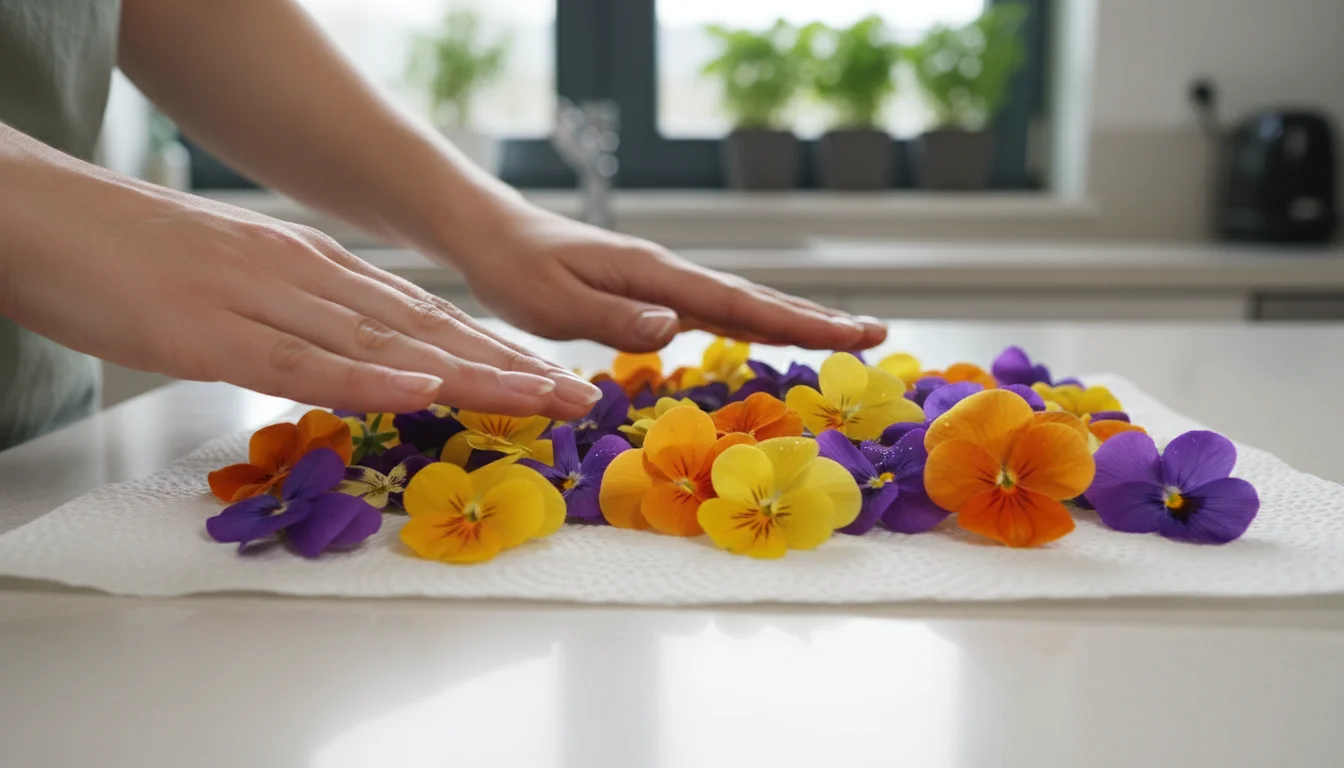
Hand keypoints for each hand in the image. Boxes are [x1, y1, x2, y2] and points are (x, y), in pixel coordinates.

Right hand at [0, 147, 601, 419]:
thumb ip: (299, 323)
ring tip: (541, 399)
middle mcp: (308, 280)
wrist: (41, 215)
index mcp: (315, 271)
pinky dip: (365, 379)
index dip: (494, 352)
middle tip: (580, 398)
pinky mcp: (210, 332)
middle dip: (510, 368)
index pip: (424, 320)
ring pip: (386, 346)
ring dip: (471, 375)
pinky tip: (420, 392)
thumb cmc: (133, 257)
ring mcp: (263, 302)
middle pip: (427, 332)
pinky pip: (299, 361)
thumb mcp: (239, 287)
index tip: (551, 380)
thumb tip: (350, 359)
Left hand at [448, 202, 886, 352]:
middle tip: (878, 334)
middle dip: (818, 318)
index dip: (798, 323)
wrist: (494, 237)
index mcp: (656, 275)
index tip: (852, 333)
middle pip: (757, 299)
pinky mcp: (651, 293)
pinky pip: (715, 312)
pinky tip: (770, 332)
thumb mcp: (555, 302)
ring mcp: (664, 283)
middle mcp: (670, 276)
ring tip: (845, 334)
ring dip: (794, 319)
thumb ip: (616, 316)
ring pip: (742, 304)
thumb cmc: (518, 270)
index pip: (740, 303)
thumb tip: (678, 327)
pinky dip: (754, 322)